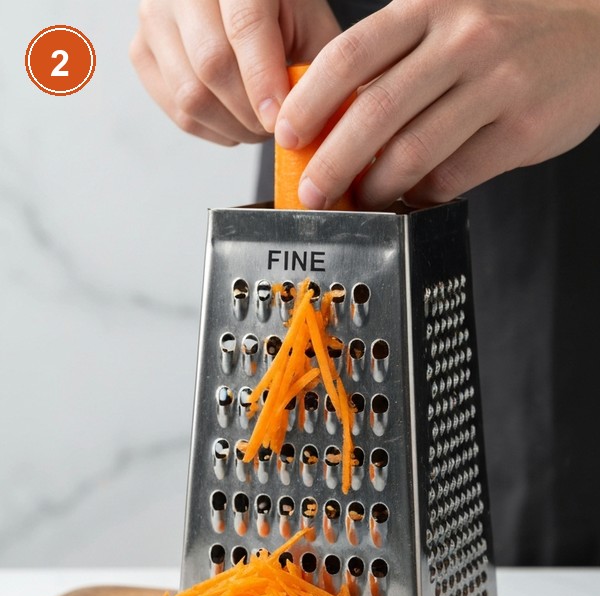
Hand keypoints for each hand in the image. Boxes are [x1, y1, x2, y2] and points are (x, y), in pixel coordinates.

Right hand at [130, 0, 340, 145]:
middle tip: (276, 127)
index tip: (281, 120)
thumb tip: (309, 120)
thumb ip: (315, 66)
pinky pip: (176, 112)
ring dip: (232, 127)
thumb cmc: (280, 10)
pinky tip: (234, 119)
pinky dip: (212, 129)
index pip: (244, 27)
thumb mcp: (309, 23)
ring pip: (189, 96)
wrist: (235, 1)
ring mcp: (155, 18)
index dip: (264, 81)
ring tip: (258, 124)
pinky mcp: (141, 51)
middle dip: (250, 113)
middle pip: (211, 66)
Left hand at [274, 0, 599, 207]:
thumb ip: (399, 58)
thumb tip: (335, 118)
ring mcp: (495, 85)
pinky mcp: (521, 129)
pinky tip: (410, 197)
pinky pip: (454, 176)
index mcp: (430, 7)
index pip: (351, 55)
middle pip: (374, 111)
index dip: (310, 101)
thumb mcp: (450, 18)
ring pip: (412, 152)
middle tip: (312, 191)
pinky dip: (422, 194)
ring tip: (360, 200)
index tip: (287, 136)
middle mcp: (462, 40)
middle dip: (331, 161)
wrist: (596, 32)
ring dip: (375, 187)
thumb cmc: (510, 30)